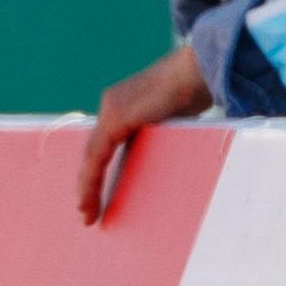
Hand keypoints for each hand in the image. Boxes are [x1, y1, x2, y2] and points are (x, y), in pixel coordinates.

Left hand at [77, 43, 209, 225]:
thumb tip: (154, 166)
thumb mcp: (168, 123)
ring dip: (87, 186)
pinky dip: (92, 178)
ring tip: (86, 213)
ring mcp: (110, 109)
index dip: (96, 172)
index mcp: (121, 106)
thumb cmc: (194, 94)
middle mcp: (110, 105)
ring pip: (92, 155)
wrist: (198, 72)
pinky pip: (97, 154)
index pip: (102, 145)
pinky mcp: (116, 117)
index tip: (93, 197)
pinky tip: (89, 197)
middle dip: (88, 184)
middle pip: (93, 151)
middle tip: (87, 213)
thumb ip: (154, 139)